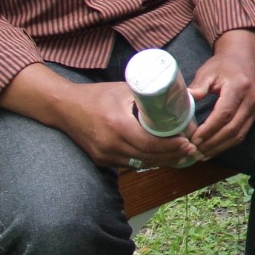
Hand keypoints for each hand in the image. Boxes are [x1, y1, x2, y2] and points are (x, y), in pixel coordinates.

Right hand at [50, 80, 197, 169]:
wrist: (64, 107)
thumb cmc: (97, 95)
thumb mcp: (124, 90)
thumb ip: (149, 97)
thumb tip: (179, 97)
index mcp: (117, 126)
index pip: (150, 144)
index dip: (171, 147)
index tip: (187, 142)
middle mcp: (109, 144)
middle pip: (147, 157)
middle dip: (172, 156)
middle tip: (190, 150)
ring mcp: (103, 155)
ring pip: (139, 163)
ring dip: (161, 161)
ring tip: (180, 155)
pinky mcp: (100, 160)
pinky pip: (128, 163)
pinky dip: (145, 161)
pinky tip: (160, 157)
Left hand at [187, 29, 254, 156]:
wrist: (243, 57)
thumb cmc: (223, 64)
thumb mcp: (207, 71)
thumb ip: (197, 88)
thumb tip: (183, 104)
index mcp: (239, 87)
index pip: (224, 114)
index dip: (209, 129)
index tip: (193, 139)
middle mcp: (252, 99)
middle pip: (232, 129)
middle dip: (212, 143)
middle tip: (194, 151)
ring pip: (238, 135)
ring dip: (219, 147)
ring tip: (201, 154)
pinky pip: (242, 133)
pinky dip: (226, 144)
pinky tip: (212, 149)